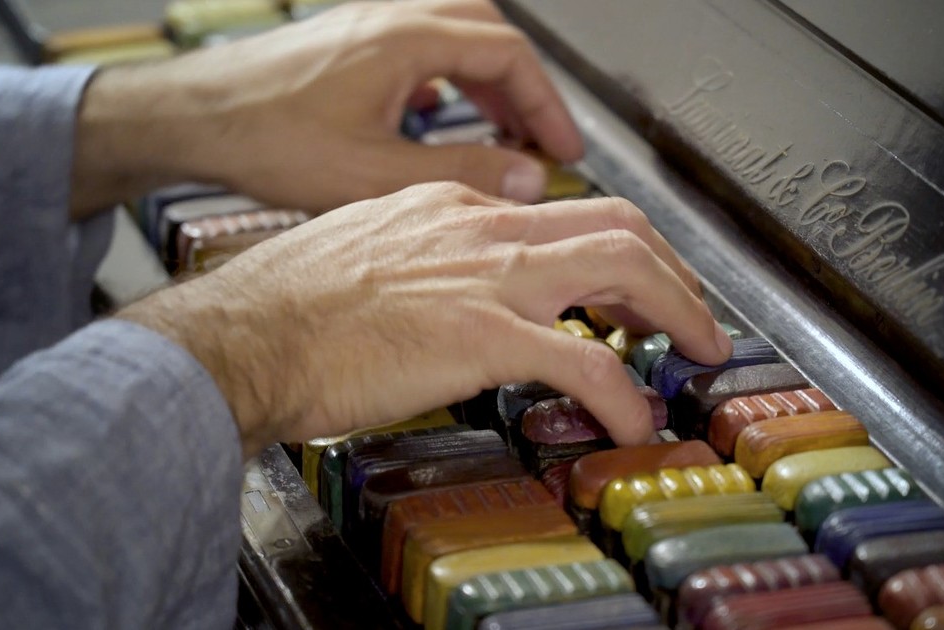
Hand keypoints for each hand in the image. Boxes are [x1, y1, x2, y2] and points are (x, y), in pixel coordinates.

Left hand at [71, 0, 580, 217]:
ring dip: (486, 79)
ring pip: (453, 34)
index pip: (509, 56)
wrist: (190, 120)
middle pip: (488, 33)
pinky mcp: (344, 44)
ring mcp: (365, 26)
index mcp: (406, 41)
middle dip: (524, 86)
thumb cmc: (264, 138)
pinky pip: (417, 44)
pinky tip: (437, 118)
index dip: (547, 104)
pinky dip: (446, 76)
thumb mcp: (375, 174)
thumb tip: (525, 178)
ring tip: (502, 132)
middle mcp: (389, 19)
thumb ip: (460, 174)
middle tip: (541, 136)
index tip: (564, 147)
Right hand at [117, 183, 731, 457]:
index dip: (614, 250)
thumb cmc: (286, 309)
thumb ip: (424, 262)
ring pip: (624, 267)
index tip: (631, 286)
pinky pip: (586, 364)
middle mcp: (482, 228)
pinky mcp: (482, 336)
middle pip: (616, 223)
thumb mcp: (365, 256)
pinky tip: (631, 422)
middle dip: (672, 270)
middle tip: (693, 313)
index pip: (561, 211)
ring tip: (699, 351)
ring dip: (678, 311)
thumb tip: (455, 295)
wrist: (244, 334)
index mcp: (451, 208)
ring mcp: (487, 277)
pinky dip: (623, 395)